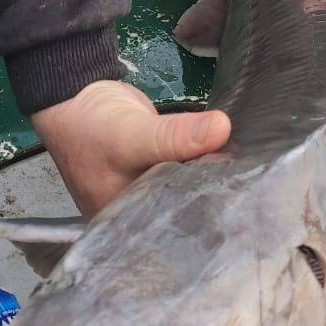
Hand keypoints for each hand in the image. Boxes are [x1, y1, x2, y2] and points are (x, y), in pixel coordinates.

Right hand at [32, 80, 230, 215]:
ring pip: (187, 189)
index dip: (203, 222)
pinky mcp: (159, 167)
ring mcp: (148, 188)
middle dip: (212, 200)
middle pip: (182, 210)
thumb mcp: (132, 135)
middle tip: (250, 192)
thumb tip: (221, 129)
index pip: (170, 232)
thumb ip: (175, 136)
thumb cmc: (90, 126)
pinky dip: (203, 162)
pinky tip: (230, 159)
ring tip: (247, 177)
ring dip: (211, 179)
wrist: (76, 93)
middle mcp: (135, 212)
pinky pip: (187, 169)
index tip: (240, 209)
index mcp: (122, 223)